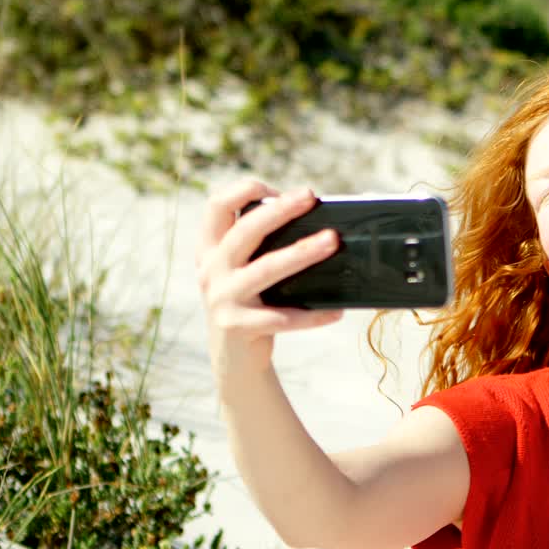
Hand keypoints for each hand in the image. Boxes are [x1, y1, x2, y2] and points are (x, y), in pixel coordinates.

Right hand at [195, 179, 343, 380]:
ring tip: (332, 241)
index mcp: (211, 249)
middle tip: (310, 196)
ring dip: (301, 253)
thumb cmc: (252, 302)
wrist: (234, 358)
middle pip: (245, 231)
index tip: (275, 190)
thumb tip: (320, 226)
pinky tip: (336, 311)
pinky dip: (311, 315)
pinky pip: (281, 318)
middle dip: (279, 210)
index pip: (216, 205)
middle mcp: (211, 270)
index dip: (244, 190)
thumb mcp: (246, 271)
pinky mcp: (237, 326)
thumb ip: (264, 247)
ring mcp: (222, 299)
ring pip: (265, 269)